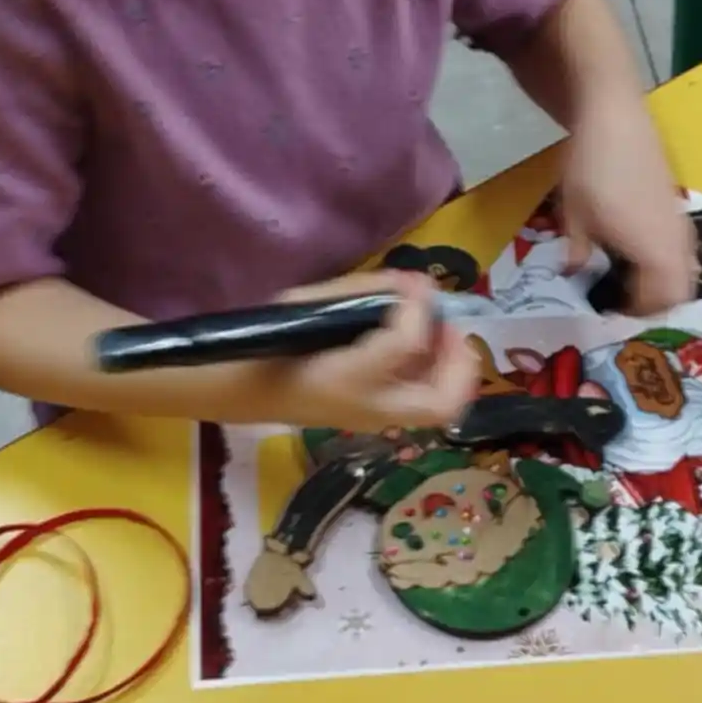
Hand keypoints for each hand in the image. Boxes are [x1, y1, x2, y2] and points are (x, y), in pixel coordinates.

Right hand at [271, 272, 480, 432]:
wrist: (243, 389)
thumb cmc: (271, 343)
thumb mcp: (306, 304)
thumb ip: (362, 290)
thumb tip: (412, 283)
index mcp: (347, 377)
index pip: (404, 345)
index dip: (417, 311)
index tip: (414, 287)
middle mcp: (368, 407)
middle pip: (439, 402)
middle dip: (458, 361)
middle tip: (450, 323)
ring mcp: (373, 419)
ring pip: (435, 408)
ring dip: (449, 369)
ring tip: (441, 331)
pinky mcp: (373, 416)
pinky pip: (417, 401)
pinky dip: (431, 373)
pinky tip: (420, 345)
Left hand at [559, 97, 696, 314]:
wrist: (616, 119)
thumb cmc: (592, 171)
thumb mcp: (575, 216)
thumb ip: (579, 251)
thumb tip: (574, 271)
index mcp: (652, 252)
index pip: (658, 299)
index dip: (636, 311)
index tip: (610, 309)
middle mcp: (673, 241)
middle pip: (681, 290)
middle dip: (656, 302)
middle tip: (625, 299)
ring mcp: (679, 221)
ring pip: (686, 267)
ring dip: (664, 279)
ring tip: (631, 276)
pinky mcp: (677, 203)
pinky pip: (682, 245)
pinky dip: (667, 258)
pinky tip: (638, 247)